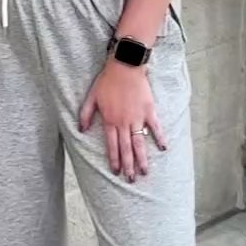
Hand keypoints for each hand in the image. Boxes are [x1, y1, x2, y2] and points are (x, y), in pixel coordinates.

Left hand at [79, 59, 166, 180]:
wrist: (125, 66)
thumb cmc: (107, 81)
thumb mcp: (91, 97)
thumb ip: (85, 115)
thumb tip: (81, 131)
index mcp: (110, 121)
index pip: (113, 145)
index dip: (115, 159)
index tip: (116, 171)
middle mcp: (124, 123)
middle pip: (127, 149)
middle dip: (129, 166)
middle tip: (131, 179)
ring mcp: (138, 117)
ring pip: (140, 142)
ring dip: (142, 158)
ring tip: (144, 172)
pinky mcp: (149, 110)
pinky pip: (155, 127)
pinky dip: (159, 137)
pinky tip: (163, 148)